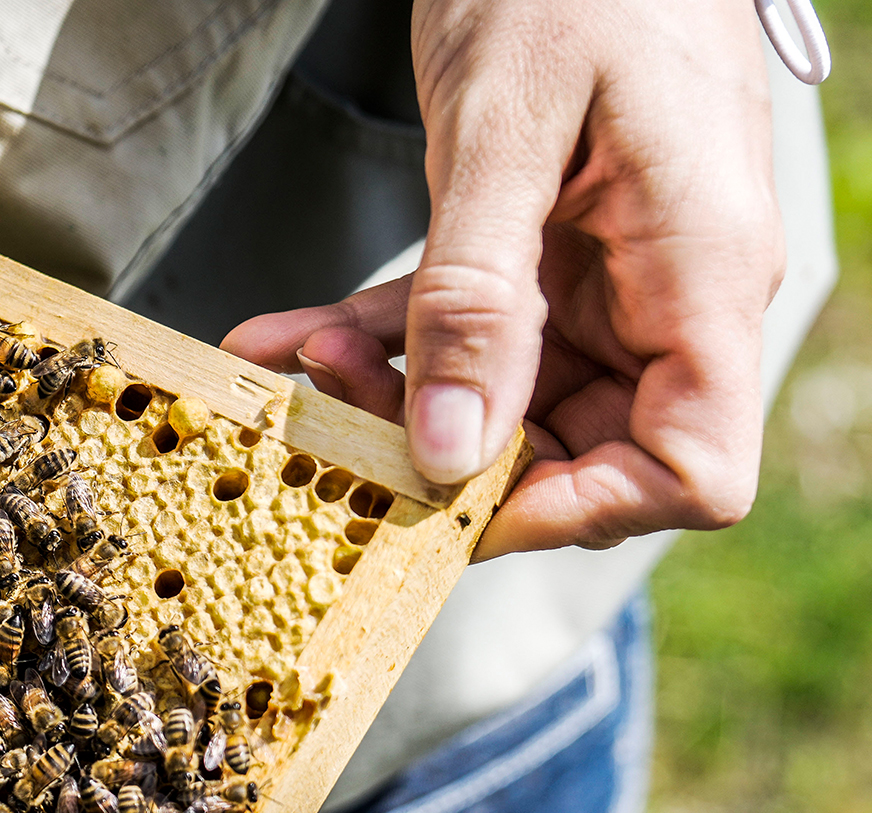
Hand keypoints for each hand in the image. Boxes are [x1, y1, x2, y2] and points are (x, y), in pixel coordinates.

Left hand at [224, 0, 782, 557]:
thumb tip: (451, 455)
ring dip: (389, 398)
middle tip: (331, 411)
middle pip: (580, 454)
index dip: (578, 512)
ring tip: (292, 362)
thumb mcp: (509, 134)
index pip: (689, 469)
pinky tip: (279, 337)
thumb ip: (476, 298)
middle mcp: (667, 298)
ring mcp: (608, 283)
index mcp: (699, 276)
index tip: (452, 500)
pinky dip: (371, 342)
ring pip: (500, 402)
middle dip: (448, 453)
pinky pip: (459, 335)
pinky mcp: (543, 260)